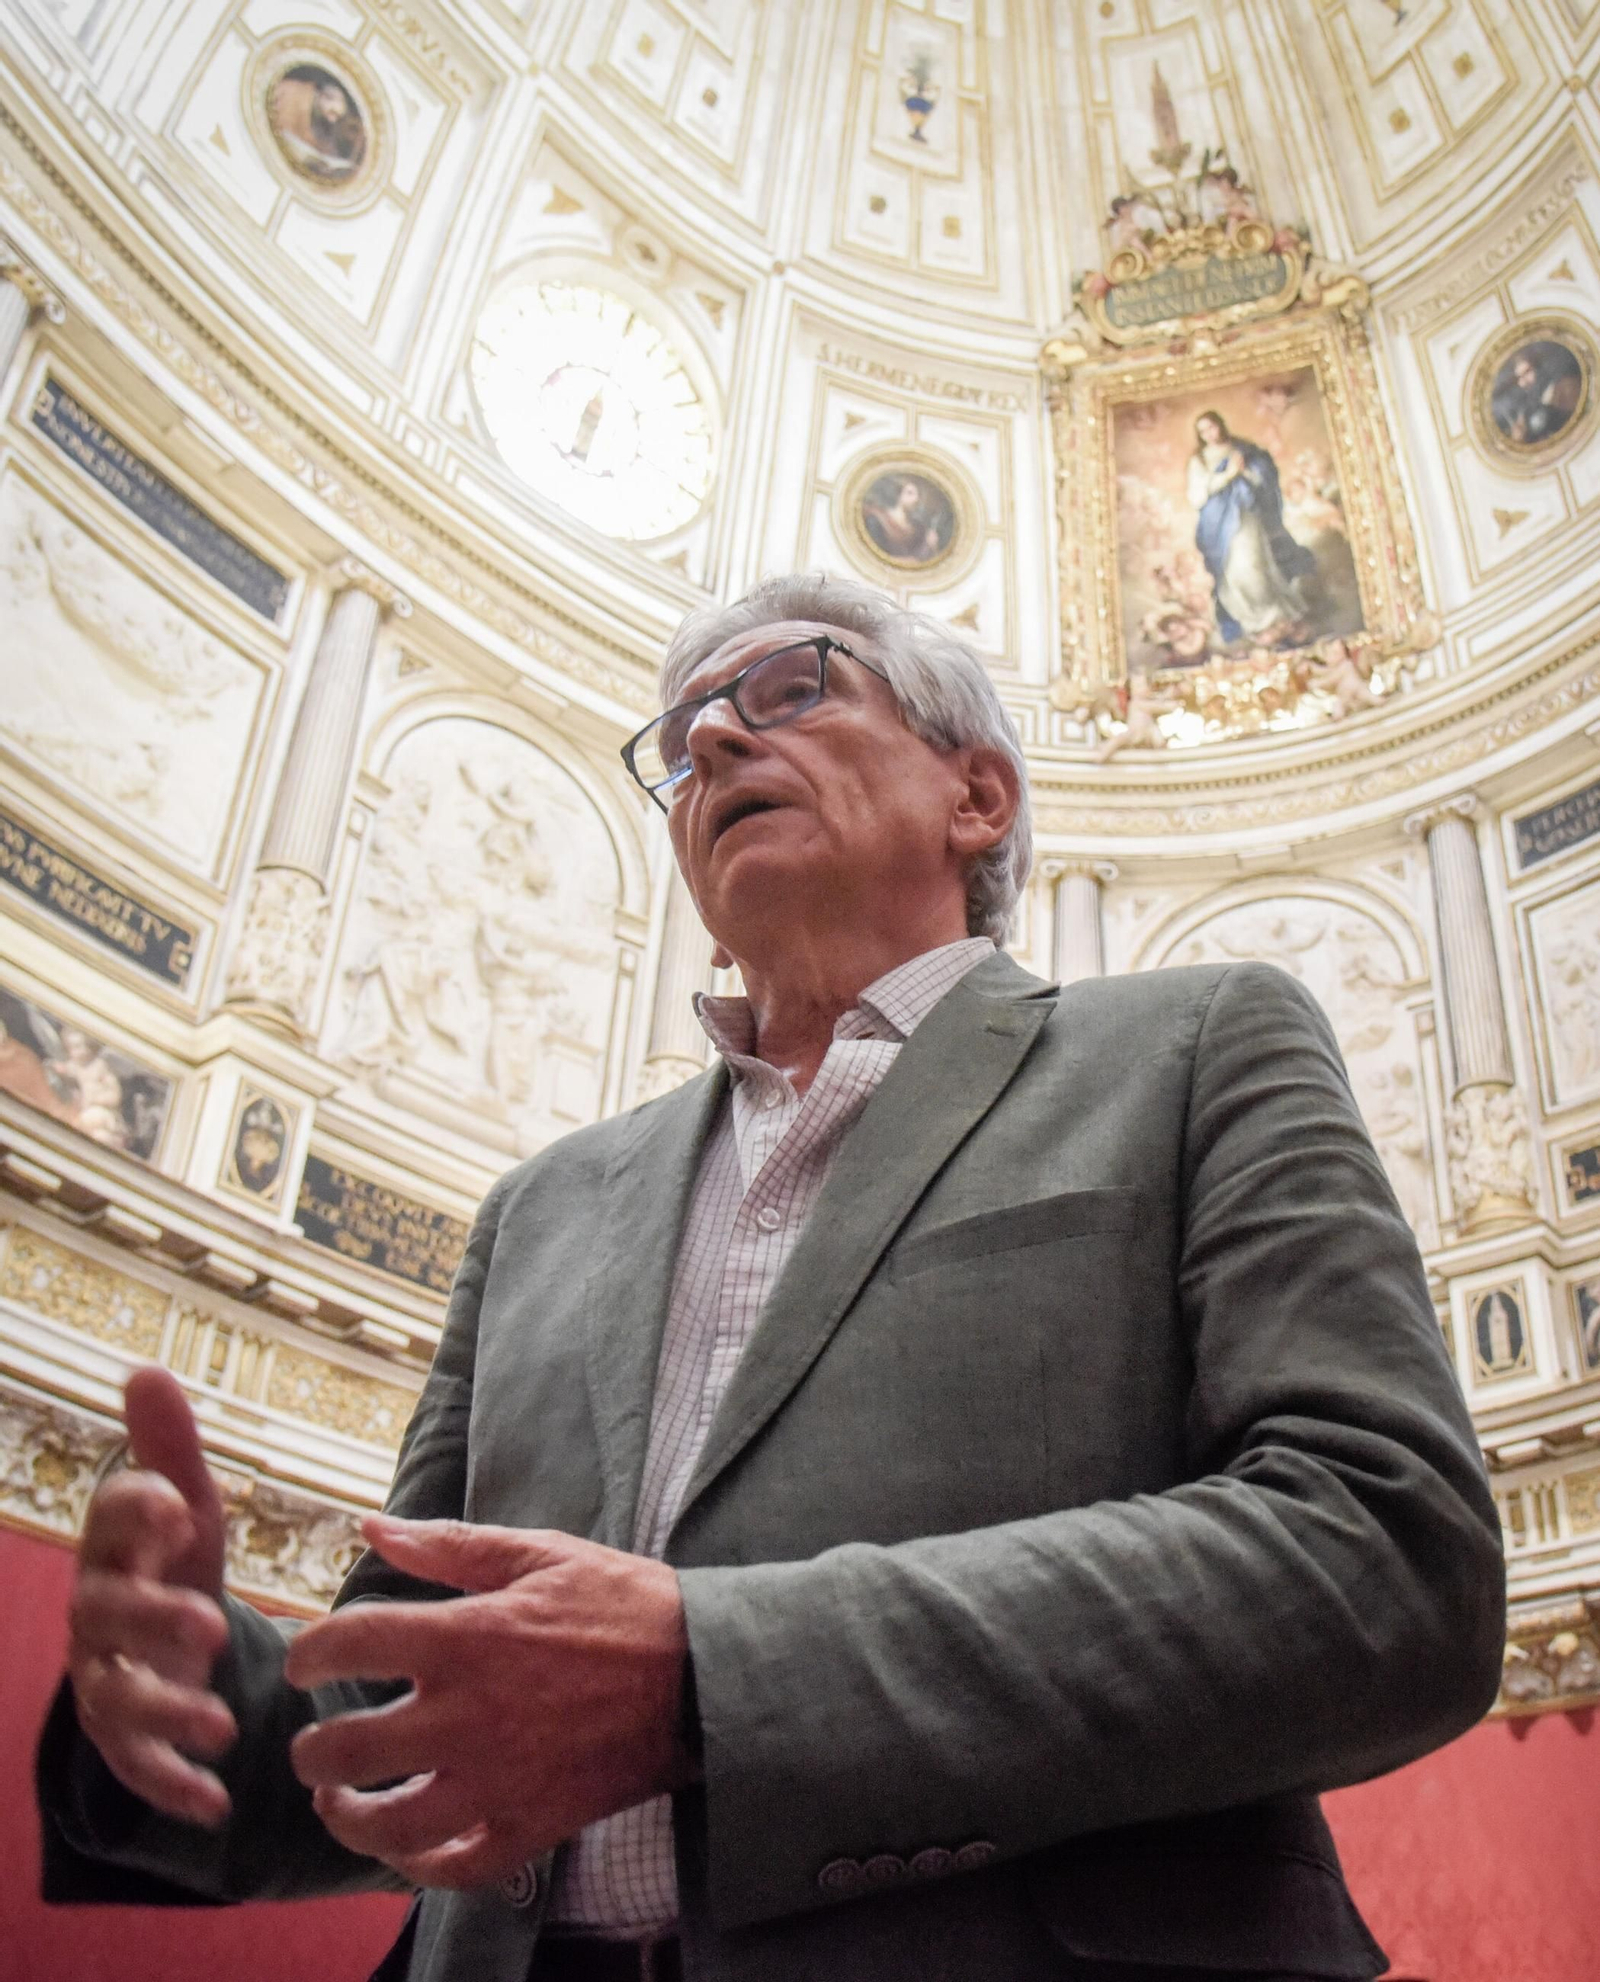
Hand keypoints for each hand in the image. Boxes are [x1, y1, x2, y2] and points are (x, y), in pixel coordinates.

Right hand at [66, 1367, 235, 1824]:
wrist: (162, 1644)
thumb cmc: (174, 1562)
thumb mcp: (186, 1506)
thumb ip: (169, 1448)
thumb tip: (144, 1367)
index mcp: (117, 1548)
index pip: (112, 1521)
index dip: (138, 1511)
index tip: (179, 1502)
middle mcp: (99, 1613)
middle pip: (106, 1616)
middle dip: (152, 1620)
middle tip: (209, 1622)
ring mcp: (106, 1678)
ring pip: (117, 1697)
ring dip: (166, 1712)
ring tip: (221, 1725)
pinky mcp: (125, 1738)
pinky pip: (136, 1766)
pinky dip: (172, 1786)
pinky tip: (214, 1801)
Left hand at [285, 1516, 691, 1888]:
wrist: (702, 1672)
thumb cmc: (620, 1603)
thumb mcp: (539, 1553)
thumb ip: (450, 1546)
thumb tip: (372, 1526)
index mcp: (469, 1637)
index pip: (351, 1645)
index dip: (309, 1654)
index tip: (305, 1664)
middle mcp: (471, 1715)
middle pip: (349, 1749)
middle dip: (312, 1750)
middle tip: (312, 1743)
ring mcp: (500, 1780)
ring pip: (389, 1827)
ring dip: (347, 1818)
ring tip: (337, 1802)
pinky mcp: (532, 1825)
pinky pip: (456, 1868)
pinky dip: (418, 1867)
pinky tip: (405, 1846)